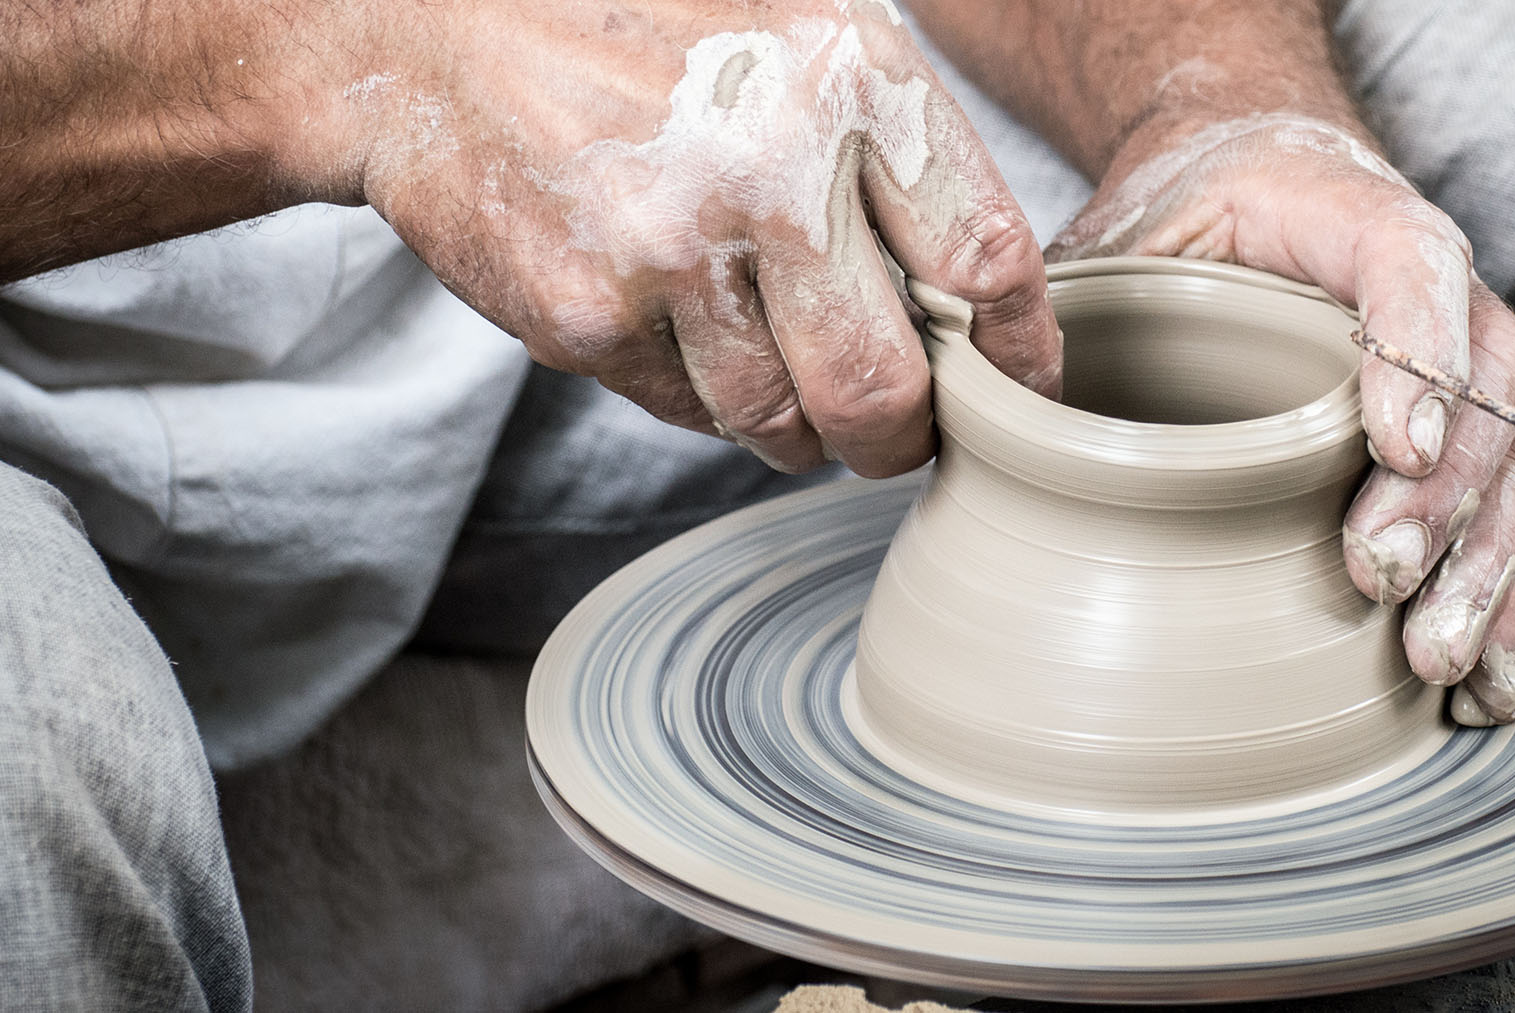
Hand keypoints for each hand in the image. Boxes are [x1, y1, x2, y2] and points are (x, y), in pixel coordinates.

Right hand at [301, 0, 1058, 476]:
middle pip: (888, 387)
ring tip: (779, 377)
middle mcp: (769, 166)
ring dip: (798, 429)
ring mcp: (671, 250)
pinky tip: (678, 328)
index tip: (1022, 392)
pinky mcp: (587, 314)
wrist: (436, 32)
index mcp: (849, 78)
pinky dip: (700, 396)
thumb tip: (984, 295)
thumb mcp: (799, 29)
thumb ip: (895, 145)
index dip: (1022, 353)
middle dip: (903, 439)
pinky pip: (686, 412)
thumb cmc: (642, 30)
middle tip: (898, 436)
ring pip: (781, 422)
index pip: (988, 259)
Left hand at [1047, 110, 1514, 725]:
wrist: (1245, 183)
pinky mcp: (1451, 439)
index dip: (1417, 350)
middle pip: (1479, 388)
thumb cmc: (1179, 217)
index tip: (1390, 445)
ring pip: (1505, 462)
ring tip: (1434, 658)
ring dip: (1478, 566)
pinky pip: (1498, 515)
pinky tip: (1488, 682)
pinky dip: (1498, 600)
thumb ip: (1066, 296)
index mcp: (1347, 213)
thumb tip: (984, 391)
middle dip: (1440, 496)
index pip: (1411, 261)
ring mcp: (1454, 367)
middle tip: (1378, 577)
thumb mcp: (1114, 233)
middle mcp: (1429, 290)